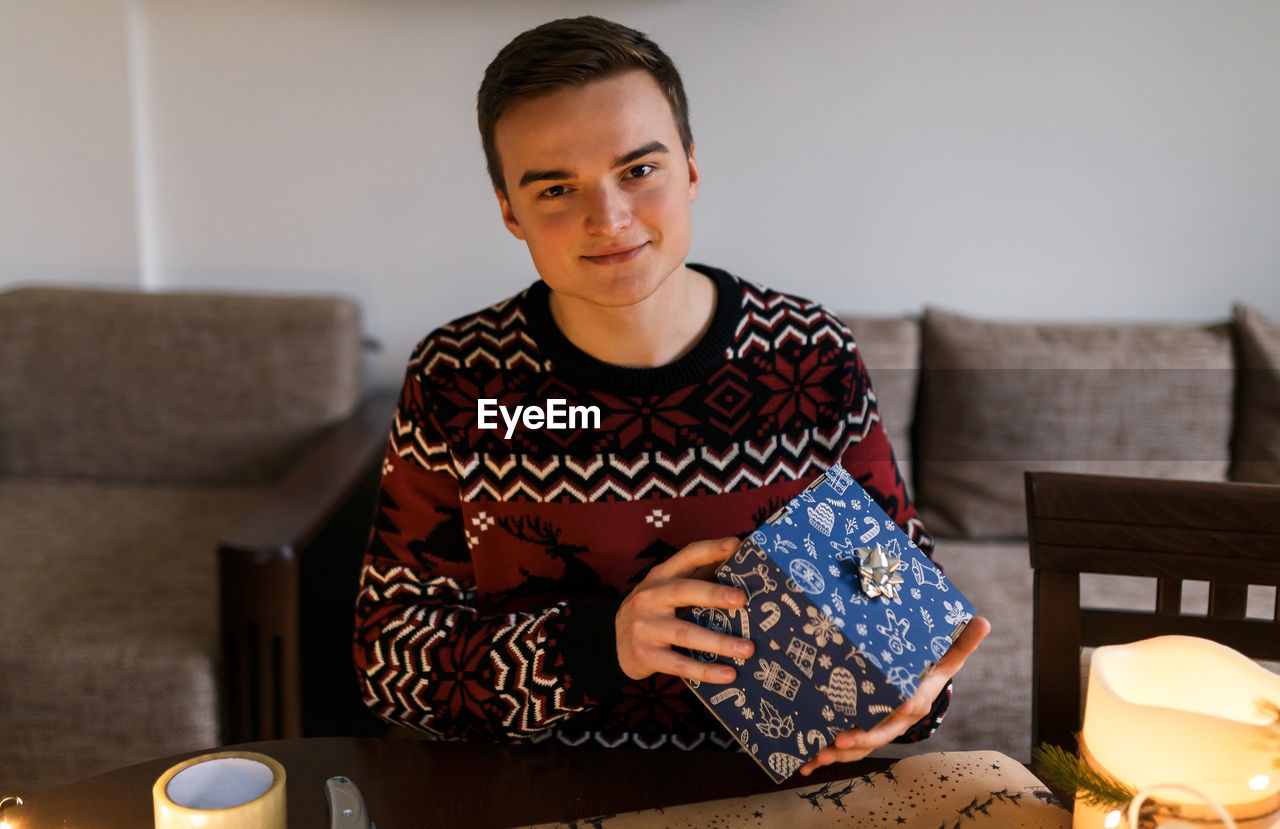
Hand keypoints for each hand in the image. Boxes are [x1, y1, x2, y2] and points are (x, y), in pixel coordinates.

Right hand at [615, 536, 754, 683]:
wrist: (614, 642)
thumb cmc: (655, 611)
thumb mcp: (667, 589)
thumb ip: (697, 579)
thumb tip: (741, 569)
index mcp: (660, 576)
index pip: (686, 556)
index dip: (710, 549)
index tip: (735, 545)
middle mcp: (649, 597)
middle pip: (682, 591)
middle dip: (714, 594)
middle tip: (742, 600)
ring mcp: (645, 627)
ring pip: (685, 633)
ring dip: (718, 641)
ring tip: (747, 648)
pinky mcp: (646, 655)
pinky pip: (679, 664)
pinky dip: (705, 670)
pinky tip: (728, 674)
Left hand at [798, 615, 991, 775]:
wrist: (919, 689)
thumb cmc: (930, 669)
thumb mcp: (946, 657)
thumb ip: (961, 643)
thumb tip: (984, 622)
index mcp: (915, 700)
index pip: (909, 707)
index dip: (897, 712)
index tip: (889, 713)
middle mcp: (897, 720)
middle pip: (879, 734)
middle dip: (858, 741)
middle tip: (837, 742)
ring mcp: (879, 729)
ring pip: (859, 746)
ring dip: (837, 754)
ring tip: (816, 755)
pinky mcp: (863, 733)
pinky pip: (845, 748)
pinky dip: (824, 757)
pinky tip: (803, 763)